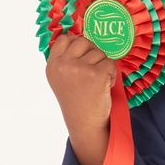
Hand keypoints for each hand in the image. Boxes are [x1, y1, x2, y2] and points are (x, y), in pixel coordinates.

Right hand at [46, 34, 116, 164]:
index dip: (77, 44)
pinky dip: (112, 74)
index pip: (64, 39)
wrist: (85, 125)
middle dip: (93, 53)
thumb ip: (66, 60)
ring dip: (103, 66)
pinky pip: (110, 63)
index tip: (83, 56)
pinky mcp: (96, 74)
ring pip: (99, 53)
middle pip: (83, 42)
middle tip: (94, 71)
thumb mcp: (61, 79)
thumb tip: (82, 40)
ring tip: (98, 82)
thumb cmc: (77, 103)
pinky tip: (105, 86)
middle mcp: (63, 65)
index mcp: (52, 66)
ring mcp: (79, 69)